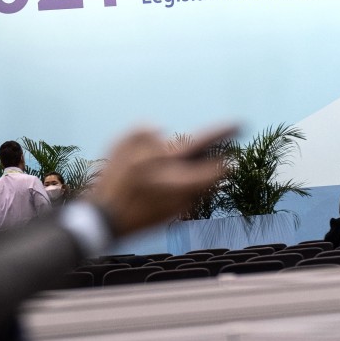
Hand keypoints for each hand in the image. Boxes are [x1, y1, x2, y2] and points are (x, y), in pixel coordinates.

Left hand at [89, 126, 235, 237]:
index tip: (232, 160)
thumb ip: (198, 189)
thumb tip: (219, 168)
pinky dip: (150, 143)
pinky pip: (149, 134)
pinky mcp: (126, 139)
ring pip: (169, 143)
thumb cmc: (141, 217)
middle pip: (197, 142)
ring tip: (149, 172)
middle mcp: (158, 161)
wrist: (101, 213)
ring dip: (168, 153)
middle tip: (238, 123)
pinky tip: (141, 160)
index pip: (211, 169)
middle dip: (220, 132)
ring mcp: (140, 147)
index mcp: (174, 184)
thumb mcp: (174, 211)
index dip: (223, 166)